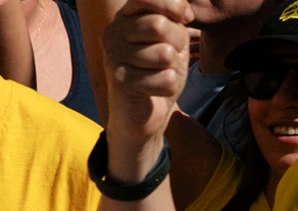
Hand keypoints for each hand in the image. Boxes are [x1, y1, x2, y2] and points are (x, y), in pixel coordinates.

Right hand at [101, 0, 191, 148]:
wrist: (143, 113)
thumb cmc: (158, 71)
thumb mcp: (172, 37)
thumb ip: (174, 18)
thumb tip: (185, 10)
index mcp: (126, 15)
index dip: (174, 6)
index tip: (185, 19)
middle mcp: (113, 31)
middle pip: (159, 25)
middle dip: (177, 42)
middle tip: (170, 55)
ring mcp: (112, 55)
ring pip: (164, 54)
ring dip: (172, 68)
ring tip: (159, 73)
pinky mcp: (118, 80)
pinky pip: (164, 79)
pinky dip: (167, 87)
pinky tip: (154, 90)